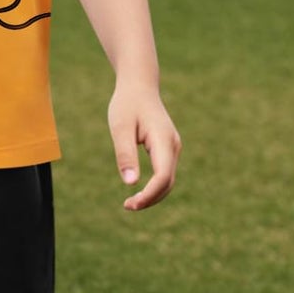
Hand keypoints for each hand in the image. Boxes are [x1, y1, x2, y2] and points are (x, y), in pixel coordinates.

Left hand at [109, 81, 180, 211]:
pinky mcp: (168, 149)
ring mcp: (173, 148)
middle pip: (168, 183)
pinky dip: (154, 187)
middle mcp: (173, 146)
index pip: (162, 176)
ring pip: (168, 181)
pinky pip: (164, 174)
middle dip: (150, 199)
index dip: (149, 194)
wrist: (139, 86)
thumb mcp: (120, 128)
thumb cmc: (127, 104)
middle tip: (127, 206)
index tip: (131, 203)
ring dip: (152, 196)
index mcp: (163, 140)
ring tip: (130, 203)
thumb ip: (125, 154)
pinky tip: (138, 193)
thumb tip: (131, 183)